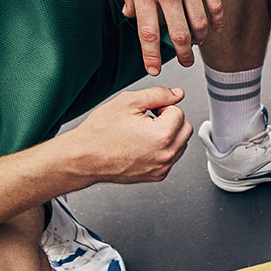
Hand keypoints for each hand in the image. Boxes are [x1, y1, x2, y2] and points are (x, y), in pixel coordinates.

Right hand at [60, 87, 193, 183]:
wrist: (84, 158)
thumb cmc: (100, 133)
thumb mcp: (128, 102)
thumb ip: (158, 94)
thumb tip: (177, 94)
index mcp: (162, 135)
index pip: (179, 111)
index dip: (162, 107)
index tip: (148, 111)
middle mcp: (165, 154)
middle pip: (185, 128)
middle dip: (170, 120)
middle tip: (148, 119)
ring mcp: (162, 168)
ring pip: (180, 144)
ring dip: (168, 135)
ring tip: (143, 133)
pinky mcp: (157, 176)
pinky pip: (170, 158)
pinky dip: (162, 150)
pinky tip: (143, 145)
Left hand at [113, 0, 221, 73]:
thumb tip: (130, 12)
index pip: (148, 33)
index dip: (152, 56)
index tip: (154, 68)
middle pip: (179, 35)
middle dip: (182, 54)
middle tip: (184, 62)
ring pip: (200, 24)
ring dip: (200, 39)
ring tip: (197, 44)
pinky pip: (216, 4)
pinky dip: (217, 20)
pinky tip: (215, 26)